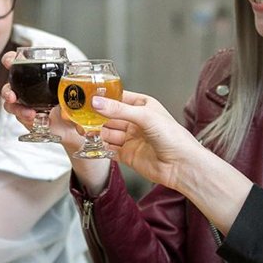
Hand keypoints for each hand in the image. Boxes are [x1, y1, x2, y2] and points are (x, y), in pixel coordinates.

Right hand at [0, 51, 86, 151]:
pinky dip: (28, 119)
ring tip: (29, 113)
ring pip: (11, 105)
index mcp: (33, 74)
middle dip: (7, 91)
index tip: (9, 62)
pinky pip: (21, 118)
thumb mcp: (70, 85)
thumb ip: (71, 80)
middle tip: (12, 96)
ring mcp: (23, 103)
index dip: (9, 60)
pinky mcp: (25, 117)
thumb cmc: (67, 98)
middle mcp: (24, 87)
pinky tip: (36, 119)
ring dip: (17, 109)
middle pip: (8, 86)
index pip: (16, 63)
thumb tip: (74, 78)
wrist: (70, 121)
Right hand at [91, 90, 205, 191]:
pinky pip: (109, 149)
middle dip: (97, 117)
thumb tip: (97, 103)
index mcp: (143, 106)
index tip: (88, 97)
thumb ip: (118, 110)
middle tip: (82, 116)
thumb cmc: (173, 137)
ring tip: (86, 130)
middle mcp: (136, 121)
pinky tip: (94, 144)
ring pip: (107, 132)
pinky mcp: (127, 155)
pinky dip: (100, 147)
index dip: (104, 98)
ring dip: (97, 132)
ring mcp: (131, 138)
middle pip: (110, 117)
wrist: (181, 165)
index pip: (118, 98)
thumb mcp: (145, 116)